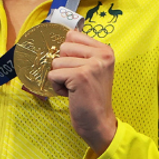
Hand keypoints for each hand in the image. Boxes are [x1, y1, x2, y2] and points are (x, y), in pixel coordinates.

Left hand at [47, 29, 117, 154]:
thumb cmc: (91, 97)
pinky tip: (72, 95)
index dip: (68, 54)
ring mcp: (92, 65)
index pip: (72, 35)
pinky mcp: (80, 77)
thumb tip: (57, 41)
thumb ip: (80, 53)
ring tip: (75, 89)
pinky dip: (57, 87)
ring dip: (61, 78)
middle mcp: (102, 55)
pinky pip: (53, 75)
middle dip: (63, 66)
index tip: (79, 70)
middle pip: (63, 47)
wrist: (99, 122)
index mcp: (105, 50)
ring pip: (56, 62)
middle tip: (77, 81)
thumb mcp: (92, 69)